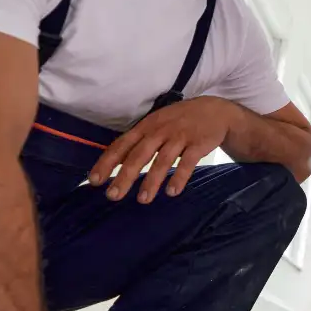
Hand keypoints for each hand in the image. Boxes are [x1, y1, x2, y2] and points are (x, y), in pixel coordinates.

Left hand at [88, 97, 237, 203]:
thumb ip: (140, 140)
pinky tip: (172, 192)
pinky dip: (180, 177)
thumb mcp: (157, 123)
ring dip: (152, 180)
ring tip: (143, 200)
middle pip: (139, 155)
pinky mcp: (198, 144)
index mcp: (146, 126)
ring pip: (163, 160)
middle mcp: (160, 131)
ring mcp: (180, 137)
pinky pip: (188, 162)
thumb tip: (117, 162)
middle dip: (125, 176)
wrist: (215, 110)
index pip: (122, 145)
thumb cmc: (180, 121)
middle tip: (113, 196)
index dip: (107, 163)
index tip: (95, 181)